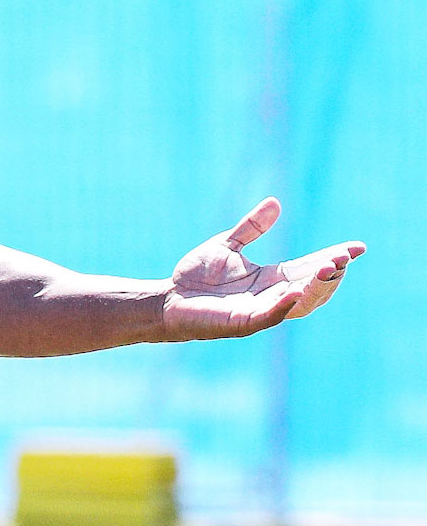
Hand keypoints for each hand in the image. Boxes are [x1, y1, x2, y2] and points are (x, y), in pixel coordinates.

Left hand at [161, 197, 364, 339]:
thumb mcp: (228, 245)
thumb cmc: (196, 277)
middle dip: (331, 274)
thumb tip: (276, 202)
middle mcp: (271, 296)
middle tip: (345, 257)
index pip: (311, 268)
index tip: (358, 246)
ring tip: (331, 269)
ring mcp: (259, 311)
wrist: (168, 298)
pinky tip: (296, 292)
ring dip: (316, 288)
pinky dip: (284, 306)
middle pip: (312, 287)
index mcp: (272, 279)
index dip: (335, 258)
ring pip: (299, 304)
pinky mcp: (241, 323)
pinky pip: (269, 317)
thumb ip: (252, 227)